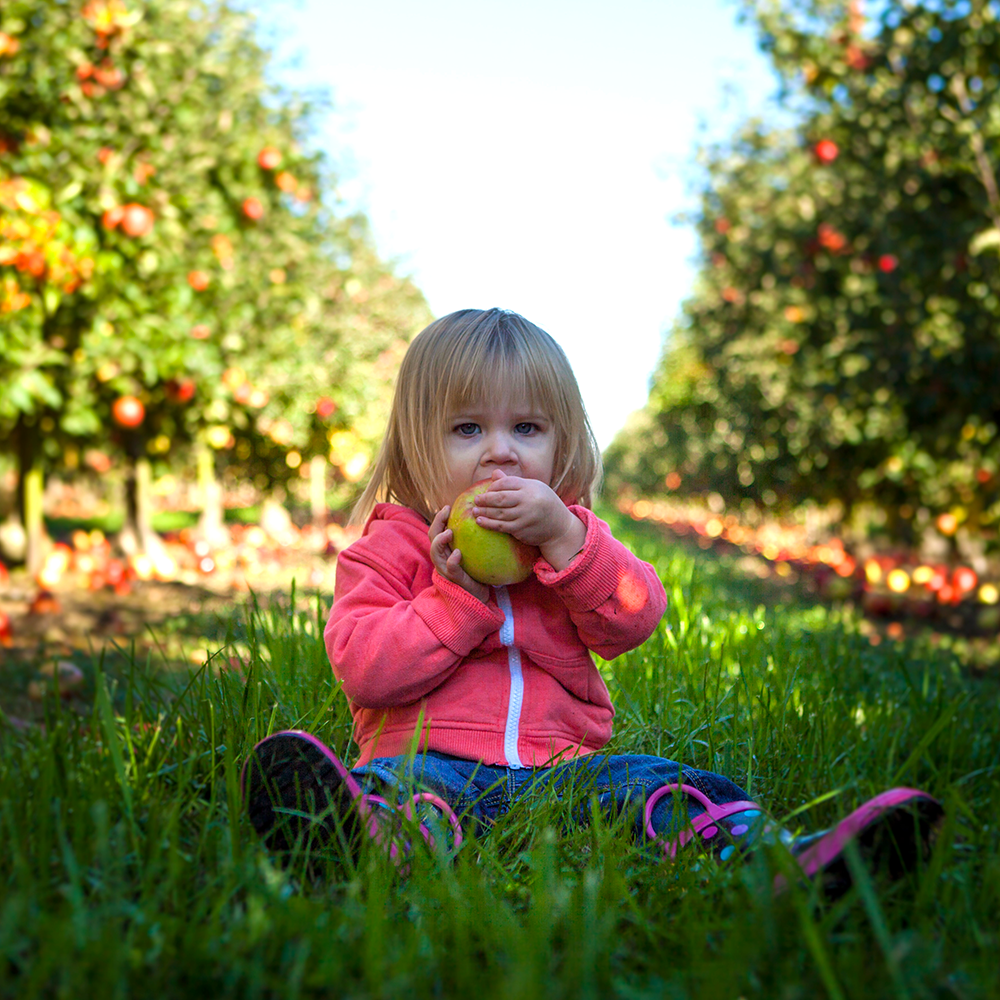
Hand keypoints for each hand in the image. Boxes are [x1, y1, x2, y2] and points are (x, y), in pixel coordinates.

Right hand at [428, 506, 489, 601]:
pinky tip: (457, 554)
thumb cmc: (477, 573)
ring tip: (449, 532)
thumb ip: (473, 540)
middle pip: (432, 537)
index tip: (448, 507)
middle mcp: (442, 559)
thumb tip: (486, 518)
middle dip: (437, 523)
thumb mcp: (473, 553)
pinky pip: (449, 569)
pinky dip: (451, 560)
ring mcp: (446, 570)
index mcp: (445, 551)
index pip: (436, 531)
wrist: (478, 597)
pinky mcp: (454, 579)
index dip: (439, 518)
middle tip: (446, 512)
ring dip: (440, 541)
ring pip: (435, 553)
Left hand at [470, 471, 585, 570]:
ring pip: (499, 513)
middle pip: (500, 498)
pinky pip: (502, 526)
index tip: (487, 491)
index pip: (506, 483)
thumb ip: (513, 483)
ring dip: (484, 512)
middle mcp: (528, 500)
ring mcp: (525, 516)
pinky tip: (480, 521)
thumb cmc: (544, 503)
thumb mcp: (533, 488)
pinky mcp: (522, 529)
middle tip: (476, 500)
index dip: (494, 486)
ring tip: (474, 511)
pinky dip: (489, 524)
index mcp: (530, 487)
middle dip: (485, 499)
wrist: (560, 526)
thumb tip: (495, 473)